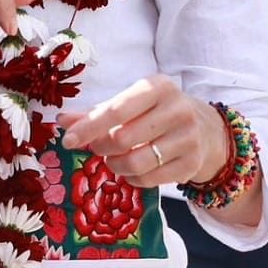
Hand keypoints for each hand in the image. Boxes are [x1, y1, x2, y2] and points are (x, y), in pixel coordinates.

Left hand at [61, 76, 231, 186]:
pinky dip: (132, 178)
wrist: (205, 129)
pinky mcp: (191, 164)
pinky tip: (131, 170)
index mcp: (158, 87)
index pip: (116, 110)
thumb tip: (62, 121)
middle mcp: (177, 109)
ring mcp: (188, 138)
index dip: (88, 128)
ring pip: (136, 163)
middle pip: (123, 139)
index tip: (68, 141)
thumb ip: (96, 112)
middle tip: (95, 148)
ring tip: (113, 159)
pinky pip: (149, 180)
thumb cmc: (156, 112)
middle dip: (100, 147)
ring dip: (115, 165)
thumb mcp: (130, 103)